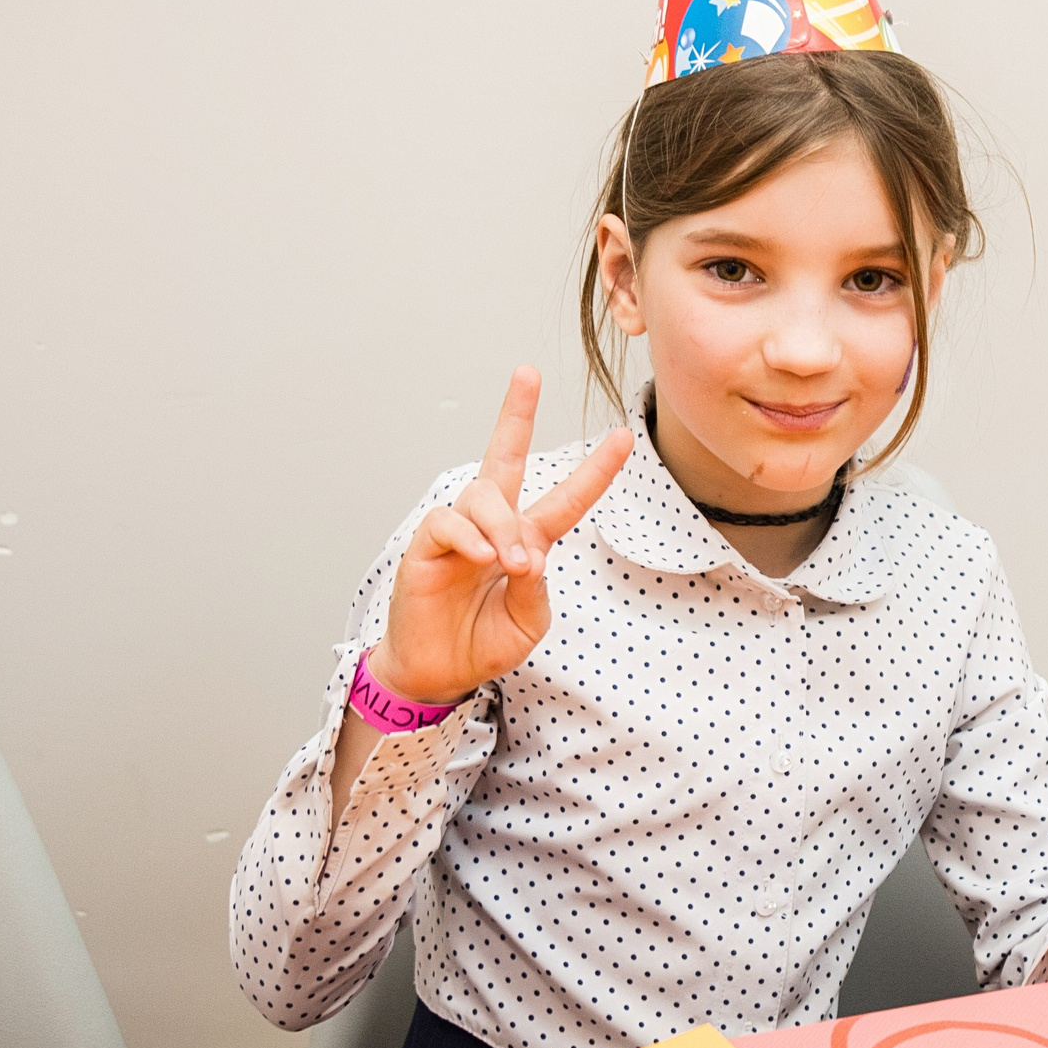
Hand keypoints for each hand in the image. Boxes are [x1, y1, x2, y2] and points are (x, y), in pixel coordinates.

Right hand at [372, 367, 630, 704]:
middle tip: (527, 373)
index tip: (623, 436)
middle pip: (503, 457)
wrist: (439, 674)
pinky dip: (469, 536)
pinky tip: (482, 557)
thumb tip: (528, 553)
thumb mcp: (528, 622)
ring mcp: (458, 534)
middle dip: (515, 413)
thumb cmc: (482, 643)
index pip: (565, 499)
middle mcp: (492, 527)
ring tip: (509, 563)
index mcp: (526, 541)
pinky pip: (447, 522)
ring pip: (483, 496)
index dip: (594, 471)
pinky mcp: (425, 547)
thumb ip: (535, 588)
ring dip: (502, 526)